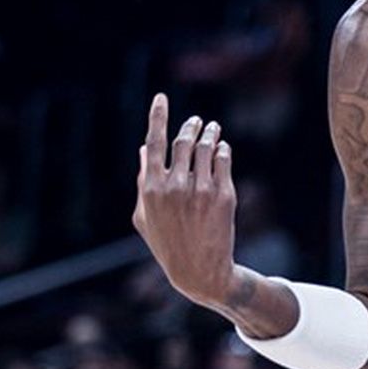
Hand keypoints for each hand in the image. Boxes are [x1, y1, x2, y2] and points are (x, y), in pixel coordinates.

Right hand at [133, 93, 238, 307]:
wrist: (199, 271)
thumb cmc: (167, 243)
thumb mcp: (144, 216)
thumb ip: (142, 181)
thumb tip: (144, 149)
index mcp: (152, 188)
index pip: (154, 142)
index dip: (158, 116)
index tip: (161, 97)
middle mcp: (176, 186)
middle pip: (184, 141)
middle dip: (192, 125)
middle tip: (198, 121)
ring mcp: (201, 189)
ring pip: (207, 147)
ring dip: (210, 133)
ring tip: (212, 128)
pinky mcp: (224, 195)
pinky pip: (224, 160)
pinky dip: (223, 149)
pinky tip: (222, 148)